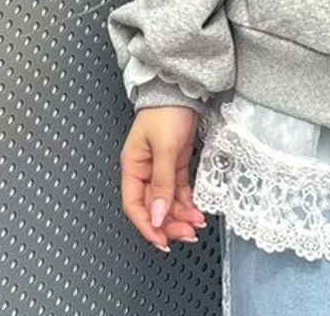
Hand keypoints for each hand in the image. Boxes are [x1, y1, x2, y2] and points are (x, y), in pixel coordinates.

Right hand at [120, 107, 207, 252]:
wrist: (183, 89)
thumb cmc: (167, 110)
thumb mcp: (165, 147)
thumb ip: (162, 182)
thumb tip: (157, 215)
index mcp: (133, 166)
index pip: (134, 205)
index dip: (147, 225)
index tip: (162, 240)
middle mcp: (144, 170)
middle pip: (152, 207)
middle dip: (168, 224)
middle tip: (186, 234)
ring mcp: (160, 168)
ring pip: (167, 201)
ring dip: (179, 216)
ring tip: (195, 226)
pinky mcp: (176, 164)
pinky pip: (179, 190)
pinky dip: (187, 202)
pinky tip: (196, 211)